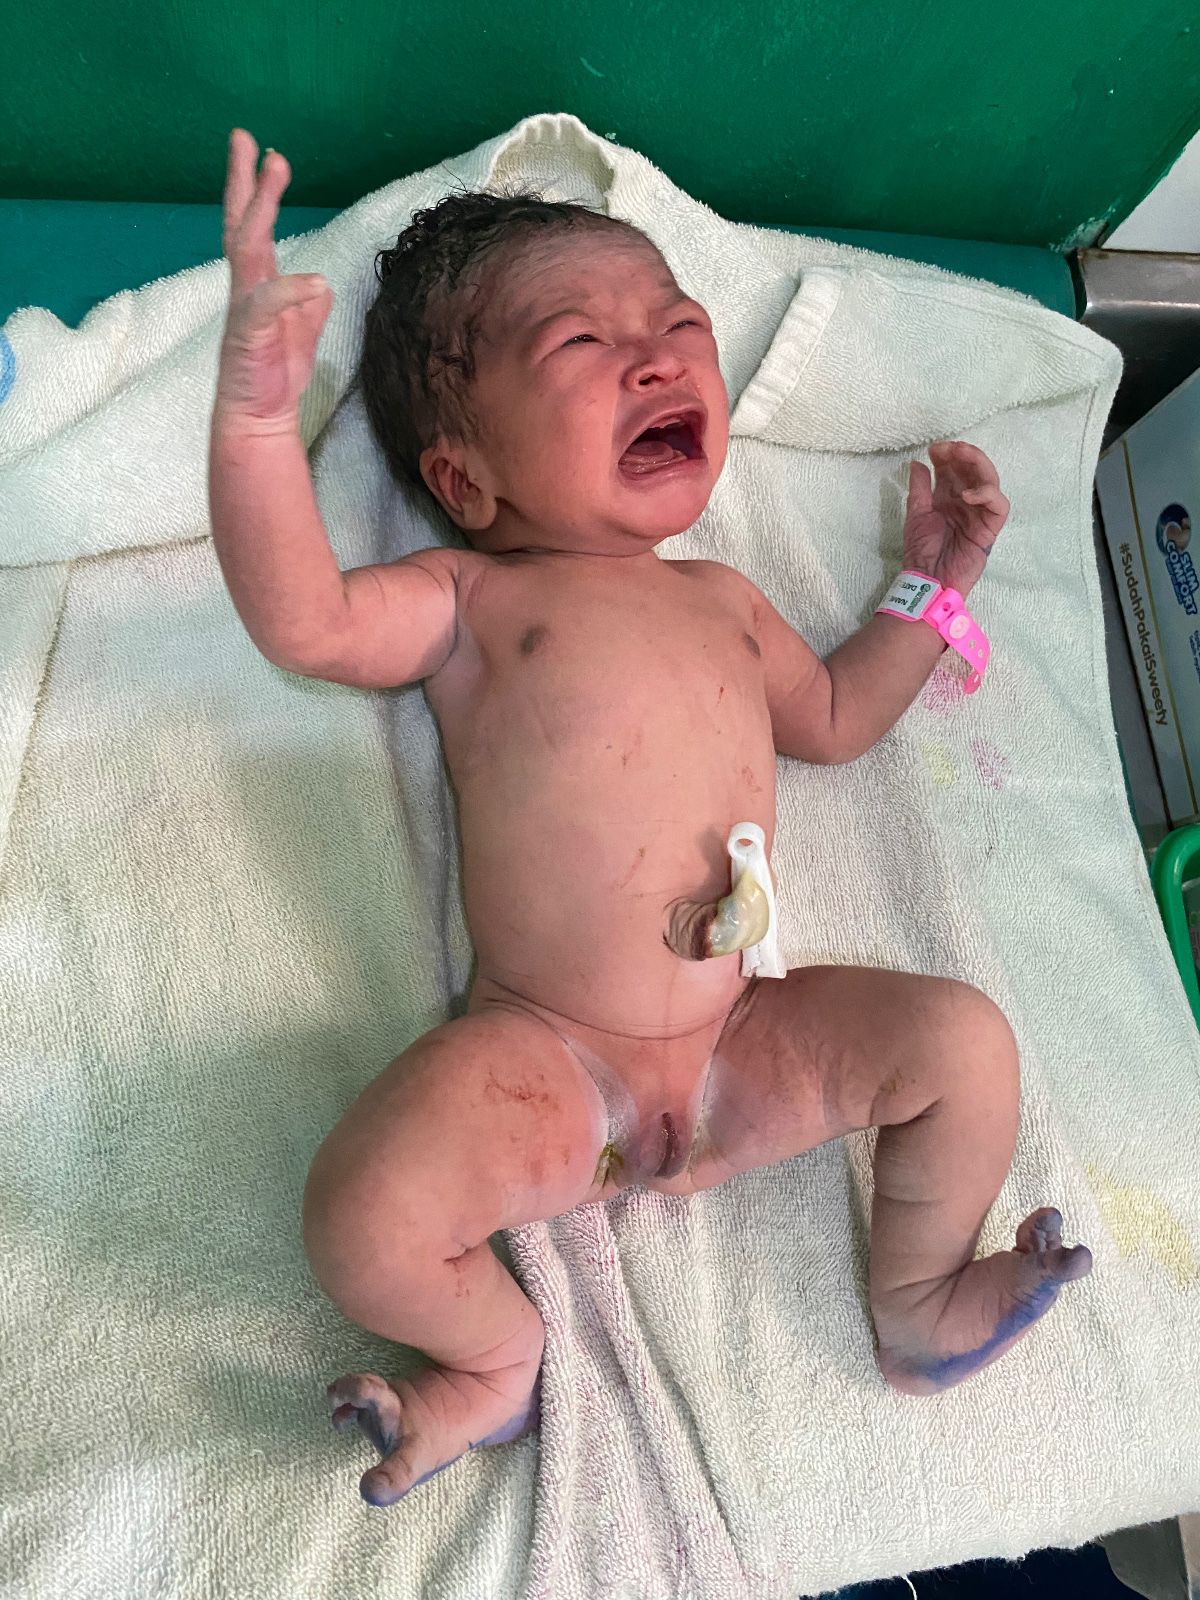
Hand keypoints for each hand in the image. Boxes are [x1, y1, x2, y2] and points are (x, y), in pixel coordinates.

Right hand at [214, 129, 332, 433]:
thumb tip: (320, 284)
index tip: (266, 151)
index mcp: (258, 285)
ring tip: (274, 169)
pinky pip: (267, 305)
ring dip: (261, 208)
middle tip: (246, 137)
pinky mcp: (248, 336)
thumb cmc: (275, 374)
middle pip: (241, 225)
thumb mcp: (302, 333)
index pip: (253, 228)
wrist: (258, 417)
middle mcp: (246, 289)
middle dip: (245, 182)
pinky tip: (313, 281)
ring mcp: (245, 309)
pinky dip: (289, 290)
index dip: (257, 190)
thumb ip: (309, 305)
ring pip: (248, 249)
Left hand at [902, 441, 1009, 596]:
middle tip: (952, 447)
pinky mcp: (990, 528)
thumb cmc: (922, 551)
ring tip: (962, 457)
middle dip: (965, 454)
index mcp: (949, 497)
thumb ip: (919, 489)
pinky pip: (999, 506)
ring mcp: (979, 513)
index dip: (948, 455)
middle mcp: (966, 502)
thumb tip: (917, 462)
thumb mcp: (916, 514)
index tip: (934, 448)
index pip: (954, 469)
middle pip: (974, 470)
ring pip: (991, 481)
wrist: (928, 578)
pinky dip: (987, 494)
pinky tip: (968, 494)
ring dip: (978, 464)